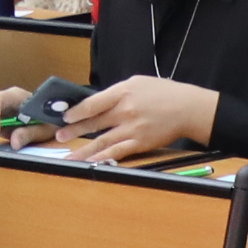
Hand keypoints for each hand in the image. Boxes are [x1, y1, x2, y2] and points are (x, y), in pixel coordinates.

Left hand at [57, 74, 218, 160]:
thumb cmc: (164, 93)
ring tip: (68, 157)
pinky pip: (117, 153)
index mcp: (123, 92)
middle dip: (74, 130)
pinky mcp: (140, 143)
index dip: (76, 112)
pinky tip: (91, 164)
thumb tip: (96, 104)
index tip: (65, 117)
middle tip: (59, 136)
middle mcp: (125, 111)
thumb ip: (117, 93)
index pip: (93, 103)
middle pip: (93, 123)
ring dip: (83, 150)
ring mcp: (132, 129)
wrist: (188, 108)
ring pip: (102, 141)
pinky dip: (102, 159)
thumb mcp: (138, 83)